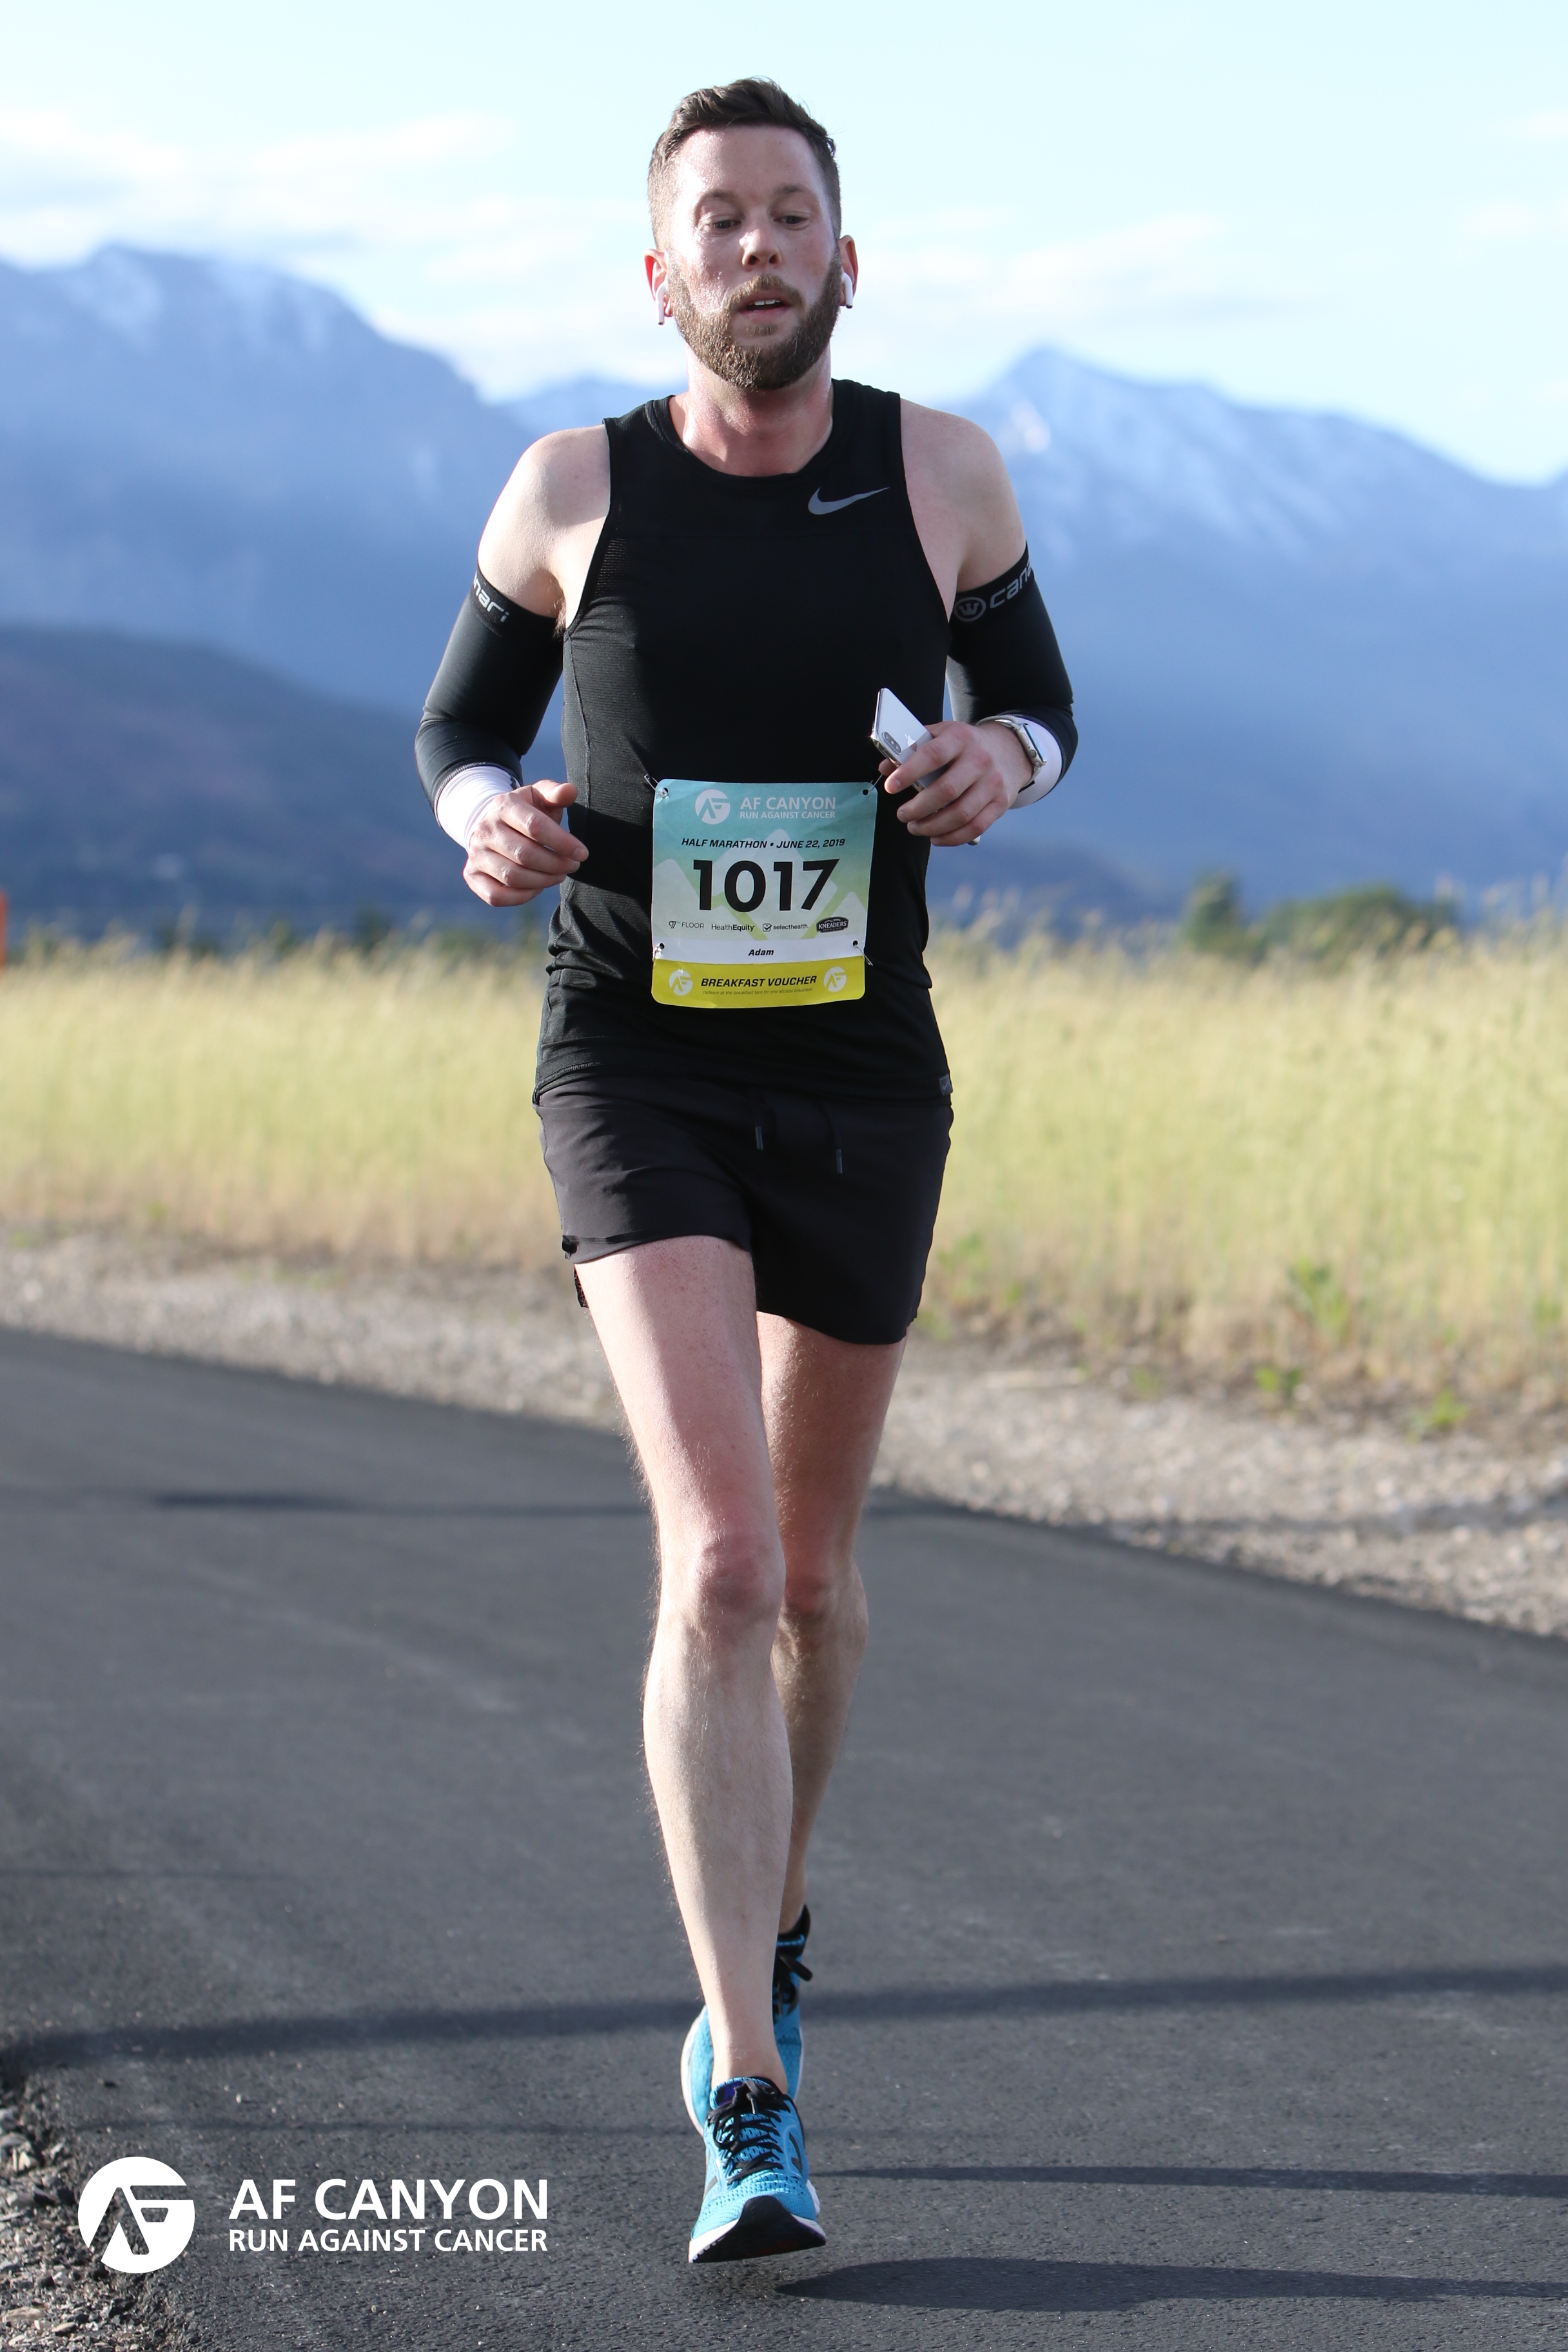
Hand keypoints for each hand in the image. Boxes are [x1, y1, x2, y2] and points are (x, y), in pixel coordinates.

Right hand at [463, 781, 586, 905]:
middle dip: (556, 864)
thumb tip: (570, 791)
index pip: (535, 826)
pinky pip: (497, 896)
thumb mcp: (539, 796)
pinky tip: (538, 886)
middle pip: (525, 855)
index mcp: (503, 805)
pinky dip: (523, 896)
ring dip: (543, 880)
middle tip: (572, 866)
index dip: (562, 843)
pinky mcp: (472, 875)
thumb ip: (556, 792)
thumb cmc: (525, 812)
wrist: (492, 824)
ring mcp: (475, 854)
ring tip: (559, 874)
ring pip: (513, 877)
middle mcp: (484, 829)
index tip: (582, 853)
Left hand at [879, 720, 1030, 845]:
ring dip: (932, 826)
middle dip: (918, 808)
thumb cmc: (966, 745)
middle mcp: (980, 760)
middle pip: (947, 790)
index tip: (891, 787)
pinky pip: (975, 827)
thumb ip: (914, 747)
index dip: (910, 772)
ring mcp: (993, 783)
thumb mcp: (942, 735)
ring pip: (961, 814)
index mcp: (960, 738)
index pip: (933, 755)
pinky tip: (935, 837)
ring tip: (914, 827)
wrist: (1009, 749)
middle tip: (902, 814)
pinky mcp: (1000, 803)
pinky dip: (952, 838)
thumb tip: (887, 767)